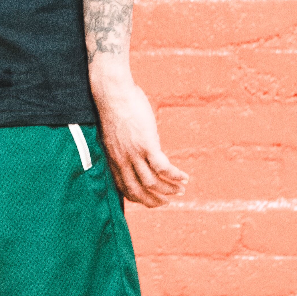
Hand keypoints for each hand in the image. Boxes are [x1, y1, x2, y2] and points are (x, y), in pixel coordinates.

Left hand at [90, 59, 187, 206]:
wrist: (112, 93)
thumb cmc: (114, 109)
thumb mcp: (114, 135)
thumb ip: (123, 148)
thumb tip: (136, 150)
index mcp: (113, 161)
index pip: (125, 189)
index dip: (140, 198)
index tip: (153, 200)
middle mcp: (122, 162)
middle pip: (139, 192)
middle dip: (156, 201)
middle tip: (169, 201)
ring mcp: (134, 154)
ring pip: (153, 183)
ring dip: (169, 189)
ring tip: (181, 190)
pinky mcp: (146, 145)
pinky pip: (163, 167)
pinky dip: (175, 175)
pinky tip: (184, 177)